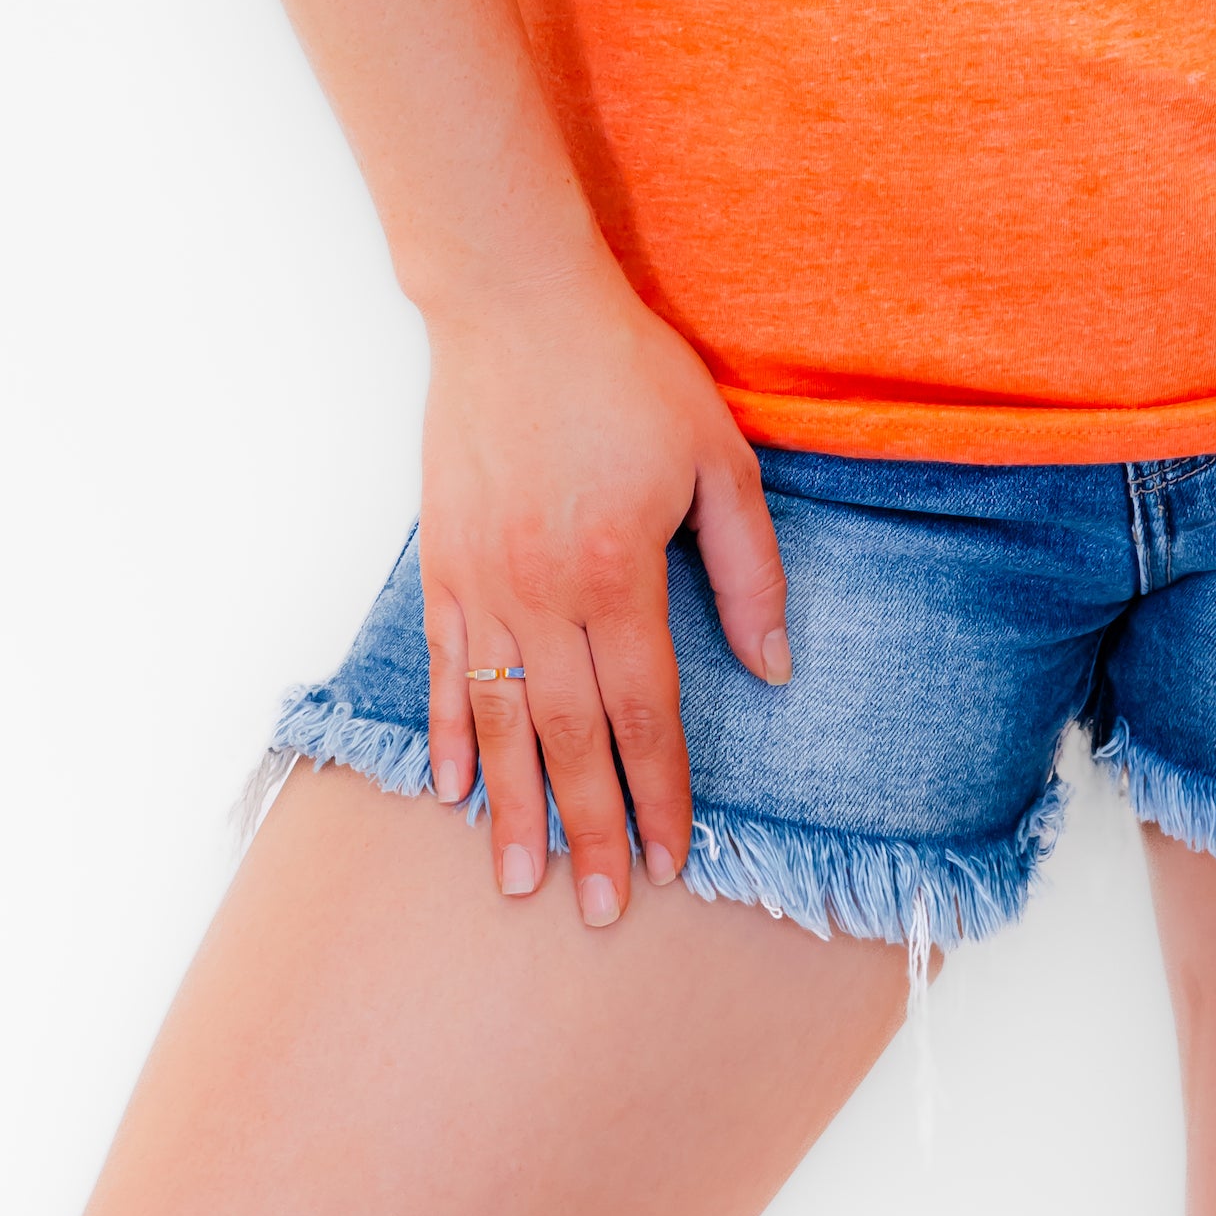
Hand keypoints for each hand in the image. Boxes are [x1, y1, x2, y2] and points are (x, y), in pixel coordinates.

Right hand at [418, 251, 789, 923]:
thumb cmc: (626, 371)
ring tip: (520, 882)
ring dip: (512, 807)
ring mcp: (481, 580)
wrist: (515, 303)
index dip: (661, 793)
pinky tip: (453, 788)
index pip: (644, 712)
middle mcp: (541, 592)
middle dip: (589, 831)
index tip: (673, 861)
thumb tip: (774, 665)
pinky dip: (447, 733)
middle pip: (570, 738)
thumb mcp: (716, 454)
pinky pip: (442, 668)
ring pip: (498, 720)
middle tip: (598, 912)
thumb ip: (747, 565)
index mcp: (617, 571)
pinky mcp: (441, 561)